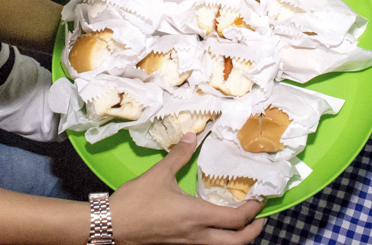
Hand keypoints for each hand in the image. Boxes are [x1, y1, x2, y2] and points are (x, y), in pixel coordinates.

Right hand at [111, 134, 264, 244]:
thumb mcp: (158, 175)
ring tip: (241, 225)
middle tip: (260, 219)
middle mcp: (196, 236)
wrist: (111, 226)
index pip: (236, 220)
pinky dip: (218, 240)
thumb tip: (191, 136)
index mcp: (196, 217)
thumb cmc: (135, 202)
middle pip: (236, 243)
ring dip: (236, 238)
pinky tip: (213, 227)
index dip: (252, 211)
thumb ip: (178, 155)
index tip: (260, 198)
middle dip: (253, 232)